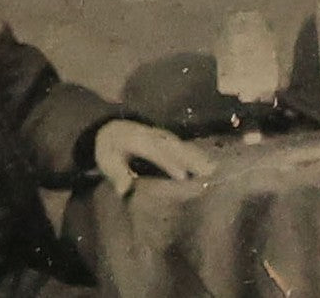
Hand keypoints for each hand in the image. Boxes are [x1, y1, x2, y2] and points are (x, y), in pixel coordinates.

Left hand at [94, 120, 216, 196]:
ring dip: (197, 155)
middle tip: (208, 172)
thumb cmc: (109, 149)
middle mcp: (153, 135)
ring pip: (181, 144)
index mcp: (137, 140)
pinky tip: (206, 162)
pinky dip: (194, 153)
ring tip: (212, 168)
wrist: (112, 129)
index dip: (170, 162)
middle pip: (174, 146)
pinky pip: (182, 145)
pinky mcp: (166, 138)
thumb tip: (125, 190)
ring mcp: (161, 135)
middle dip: (191, 158)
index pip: (156, 151)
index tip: (183, 176)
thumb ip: (117, 174)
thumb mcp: (107, 161)